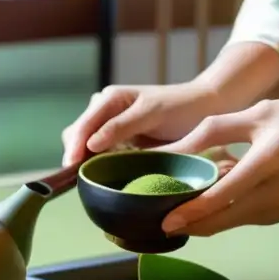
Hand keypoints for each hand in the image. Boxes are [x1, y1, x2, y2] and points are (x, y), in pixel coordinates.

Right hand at [60, 82, 223, 166]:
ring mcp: (111, 126)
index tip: (72, 169)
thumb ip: (120, 126)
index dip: (74, 148)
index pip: (81, 126)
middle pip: (77, 136)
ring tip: (93, 180)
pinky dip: (99, 165)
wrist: (206, 109)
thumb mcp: (150, 114)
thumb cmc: (182, 108)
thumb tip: (90, 144)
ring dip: (86, 162)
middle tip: (83, 180)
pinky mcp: (120, 141)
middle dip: (76, 156)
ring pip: (85, 146)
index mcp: (109, 99)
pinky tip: (105, 176)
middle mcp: (104, 110)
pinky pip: (100, 154)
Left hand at [157, 98, 278, 235]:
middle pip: (222, 220)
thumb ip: (215, 130)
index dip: (190, 212)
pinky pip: (248, 217)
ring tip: (179, 211)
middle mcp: (275, 194)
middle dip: (190, 226)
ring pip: (233, 222)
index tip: (164, 222)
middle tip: (162, 225)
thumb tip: (177, 147)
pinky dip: (228, 213)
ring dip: (207, 220)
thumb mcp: (260, 113)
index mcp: (267, 163)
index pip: (220, 197)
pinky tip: (212, 202)